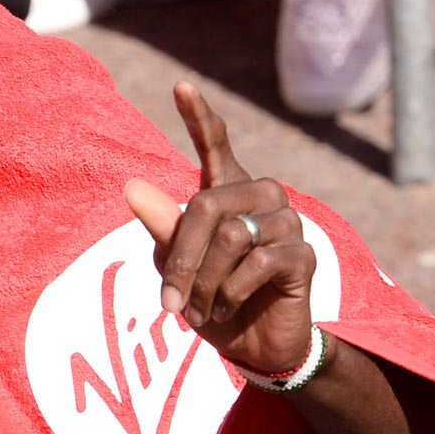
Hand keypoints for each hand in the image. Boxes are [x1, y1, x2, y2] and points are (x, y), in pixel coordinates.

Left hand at [125, 81, 315, 374]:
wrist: (256, 347)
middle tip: (170, 302)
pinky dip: (229, 295)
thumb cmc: (213, 300)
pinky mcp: (303, 255)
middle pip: (207, 205)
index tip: (181, 87)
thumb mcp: (179, 268)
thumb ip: (162, 228)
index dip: (200, 118)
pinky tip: (226, 311)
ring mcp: (287, 223)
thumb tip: (131, 188)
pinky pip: (256, 265)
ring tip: (201, 312)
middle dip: (180, 259)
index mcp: (229, 193)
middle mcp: (262, 197)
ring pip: (230, 238)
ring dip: (204, 284)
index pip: (216, 146)